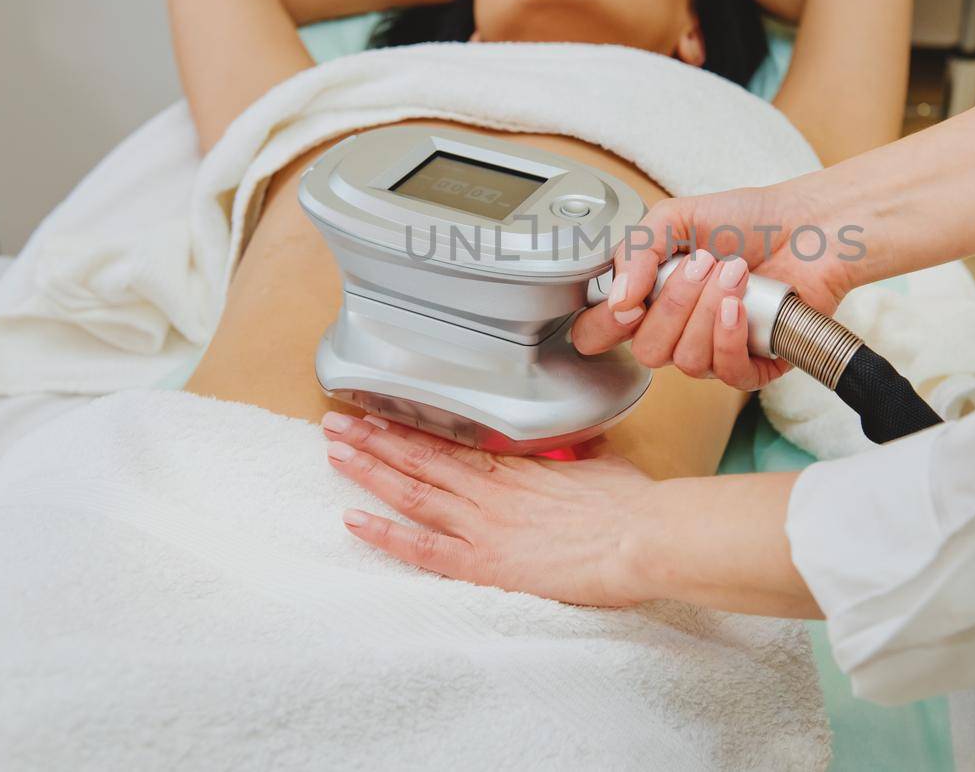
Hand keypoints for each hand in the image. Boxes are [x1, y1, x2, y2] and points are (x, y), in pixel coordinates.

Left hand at [322, 411, 654, 606]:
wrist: (641, 535)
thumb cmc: (630, 505)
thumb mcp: (603, 464)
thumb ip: (580, 452)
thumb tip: (581, 437)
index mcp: (516, 466)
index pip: (448, 441)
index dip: (408, 427)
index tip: (377, 412)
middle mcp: (490, 488)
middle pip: (419, 456)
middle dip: (372, 438)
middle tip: (335, 421)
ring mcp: (482, 523)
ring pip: (411, 489)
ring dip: (368, 470)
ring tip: (333, 451)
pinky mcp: (484, 561)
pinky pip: (422, 547)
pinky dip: (385, 534)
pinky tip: (352, 520)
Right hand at [571, 180, 858, 389]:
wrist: (808, 225)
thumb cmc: (749, 220)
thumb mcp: (675, 217)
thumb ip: (635, 250)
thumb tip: (616, 298)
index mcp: (651, 299)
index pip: (600, 335)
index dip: (603, 327)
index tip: (628, 302)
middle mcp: (679, 331)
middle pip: (646, 352)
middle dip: (674, 303)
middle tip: (702, 264)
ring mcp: (715, 350)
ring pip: (687, 361)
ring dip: (709, 310)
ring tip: (735, 271)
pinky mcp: (756, 364)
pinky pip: (728, 374)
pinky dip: (730, 338)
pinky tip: (740, 308)